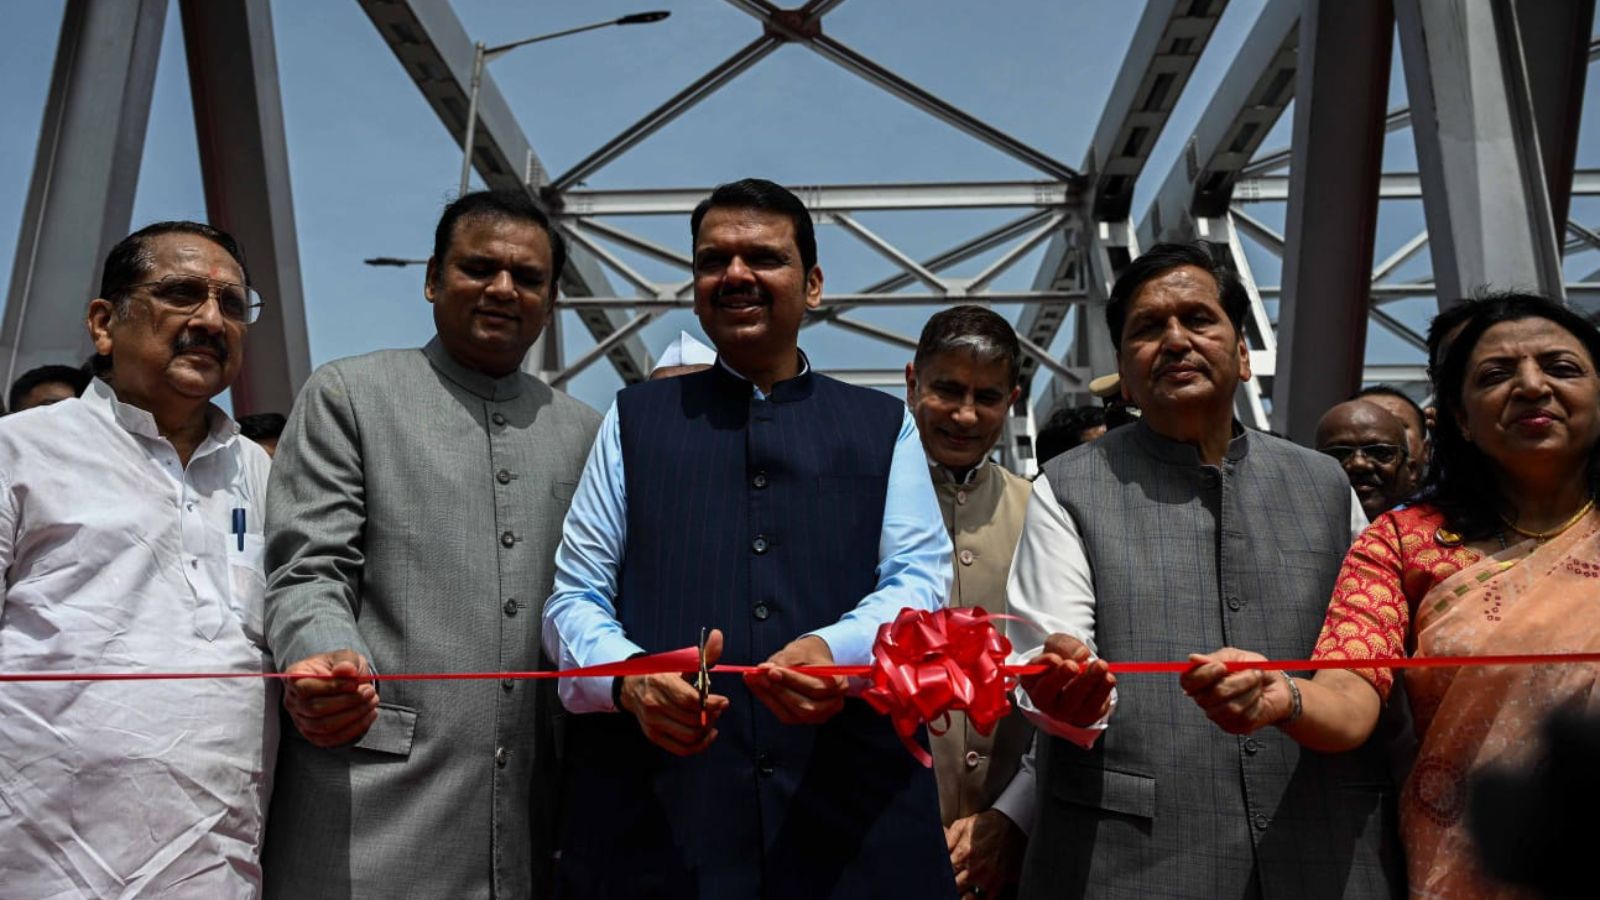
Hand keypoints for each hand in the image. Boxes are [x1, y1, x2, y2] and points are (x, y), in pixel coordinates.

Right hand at [283, 649, 379, 746]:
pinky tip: (368, 716)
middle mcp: (292, 700)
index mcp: (294, 676)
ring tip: (371, 702)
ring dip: (353, 716)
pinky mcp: (312, 734)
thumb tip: (346, 670)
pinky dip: (352, 730)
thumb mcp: (345, 657)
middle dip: (347, 702)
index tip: (354, 684)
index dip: (332, 688)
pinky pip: (329, 740)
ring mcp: (300, 719)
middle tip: (370, 692)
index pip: (305, 688)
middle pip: (315, 709)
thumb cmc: (340, 666)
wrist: (343, 680)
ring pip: (323, 726)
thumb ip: (346, 662)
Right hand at [620, 629, 729, 755]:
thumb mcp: (681, 662)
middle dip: (711, 715)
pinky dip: (699, 745)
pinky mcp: (654, 736)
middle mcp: (654, 704)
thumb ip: (704, 653)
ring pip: (689, 735)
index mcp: (661, 682)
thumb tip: (719, 635)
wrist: (633, 686)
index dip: (711, 703)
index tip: (723, 701)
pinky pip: (681, 748)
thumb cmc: (663, 674)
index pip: (689, 700)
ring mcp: (653, 723)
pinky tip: (708, 734)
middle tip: (718, 708)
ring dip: (706, 729)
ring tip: (712, 718)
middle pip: (692, 719)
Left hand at [744, 635, 846, 724]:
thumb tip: (763, 670)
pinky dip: (769, 701)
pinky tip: (757, 686)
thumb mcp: (799, 651)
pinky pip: (785, 715)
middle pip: (806, 706)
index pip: (816, 687)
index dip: (793, 680)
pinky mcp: (805, 720)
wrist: (814, 661)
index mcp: (839, 683)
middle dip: (780, 691)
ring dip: (771, 697)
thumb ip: (783, 661)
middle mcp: (833, 704)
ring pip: (794, 713)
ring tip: (755, 679)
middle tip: (759, 675)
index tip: (772, 670)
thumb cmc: (808, 655)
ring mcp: (820, 715)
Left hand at [948, 809, 1024, 897]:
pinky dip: (979, 898)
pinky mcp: (999, 883)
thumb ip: (947, 839)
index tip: (943, 872)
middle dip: (951, 883)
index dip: (942, 873)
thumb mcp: (962, 825)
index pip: (945, 872)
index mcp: (963, 854)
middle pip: (954, 886)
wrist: (1012, 825)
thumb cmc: (987, 824)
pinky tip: (974, 893)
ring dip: (963, 892)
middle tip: (950, 880)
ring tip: (961, 887)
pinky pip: (986, 899)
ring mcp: (987, 878)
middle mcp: (974, 868)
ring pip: (968, 896)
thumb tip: (937, 850)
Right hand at [1018, 633, 1115, 726]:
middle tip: (1073, 666)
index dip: (1043, 666)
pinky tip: (1108, 678)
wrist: (1077, 679)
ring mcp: (1064, 711)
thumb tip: (1081, 655)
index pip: (1030, 676)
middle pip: (1049, 692)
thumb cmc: (1062, 661)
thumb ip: (1064, 645)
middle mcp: (1043, 700)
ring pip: (1074, 699)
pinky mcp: (1084, 716)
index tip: (1055, 658)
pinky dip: (1102, 690)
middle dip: (1062, 677)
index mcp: (1031, 681)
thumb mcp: (1058, 645)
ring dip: (1089, 681)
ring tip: (1100, 665)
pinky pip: (1093, 705)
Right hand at [1179, 648, 1291, 733]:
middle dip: (1238, 681)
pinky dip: (1257, 705)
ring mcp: (1219, 715)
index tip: (1221, 666)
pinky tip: (1258, 700)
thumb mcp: (1237, 657)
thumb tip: (1193, 658)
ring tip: (1257, 686)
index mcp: (1202, 680)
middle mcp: (1206, 699)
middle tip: (1253, 673)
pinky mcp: (1234, 726)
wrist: (1278, 688)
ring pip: (1230, 707)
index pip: (1188, 681)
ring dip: (1250, 693)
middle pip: (1213, 695)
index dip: (1203, 675)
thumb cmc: (1255, 670)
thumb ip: (1216, 658)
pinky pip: (1245, 717)